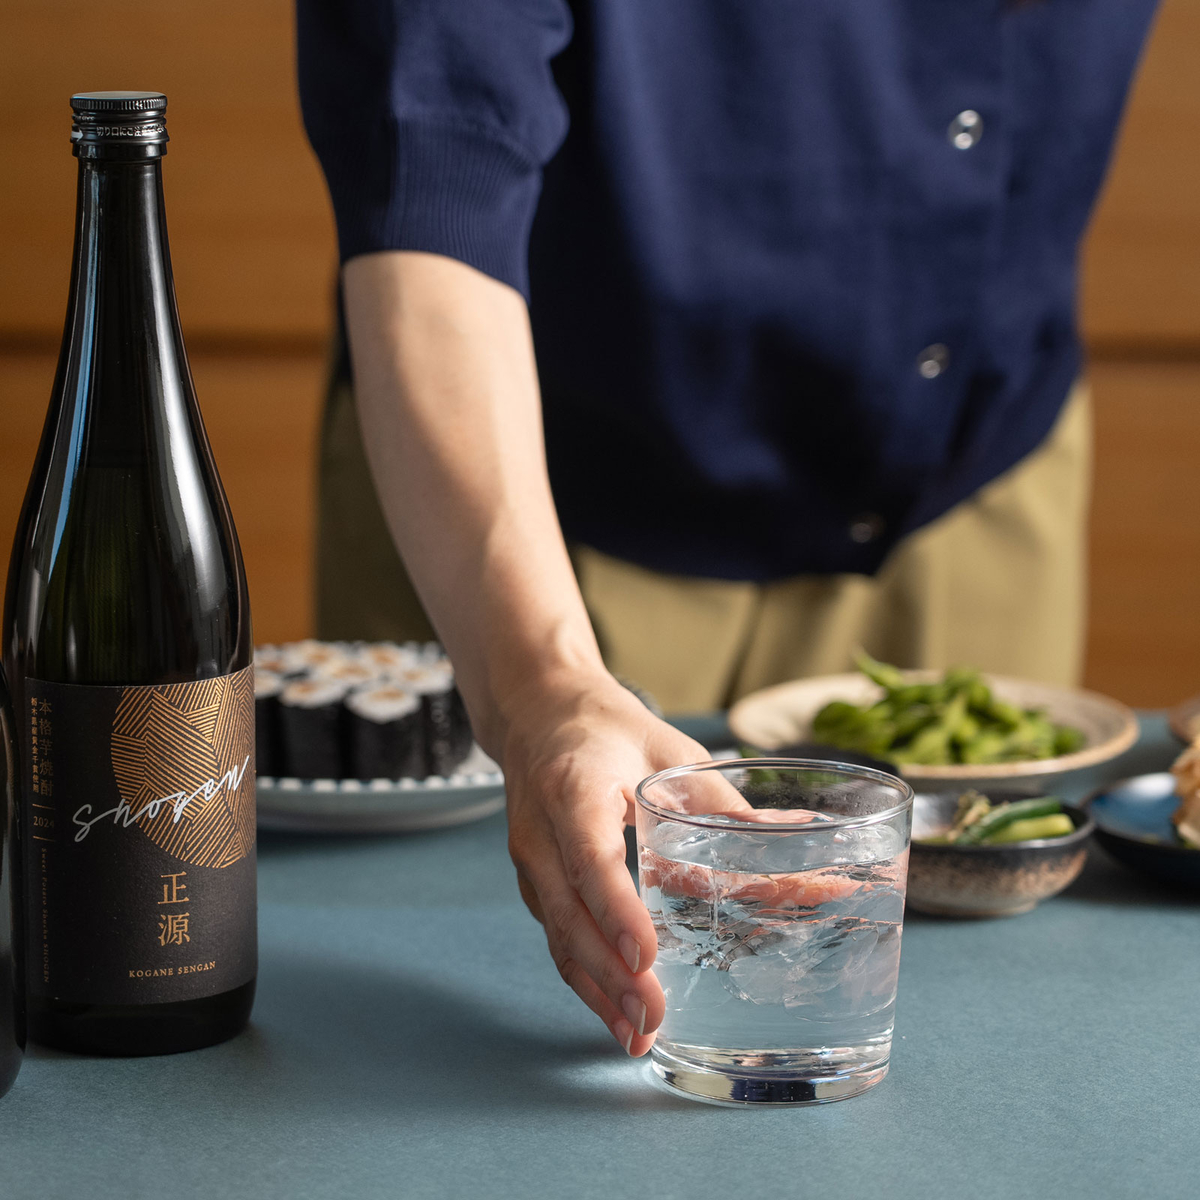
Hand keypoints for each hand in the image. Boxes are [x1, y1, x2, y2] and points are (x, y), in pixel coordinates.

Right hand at [500, 669, 707, 1055]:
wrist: (538, 714)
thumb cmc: (608, 730)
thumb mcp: (669, 750)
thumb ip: (721, 801)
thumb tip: (792, 839)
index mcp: (574, 787)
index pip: (589, 856)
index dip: (616, 908)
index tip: (644, 954)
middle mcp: (541, 831)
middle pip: (568, 913)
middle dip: (610, 973)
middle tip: (654, 1017)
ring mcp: (531, 862)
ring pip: (558, 936)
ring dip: (596, 991)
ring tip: (638, 1036)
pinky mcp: (536, 883)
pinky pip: (557, 937)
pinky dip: (586, 978)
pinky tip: (617, 1011)